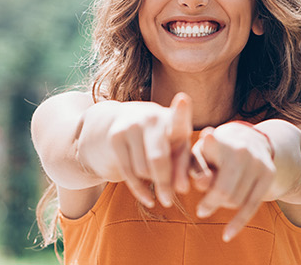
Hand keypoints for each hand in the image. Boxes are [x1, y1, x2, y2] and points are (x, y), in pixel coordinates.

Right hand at [76, 93, 193, 207]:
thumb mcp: (177, 149)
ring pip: (143, 170)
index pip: (178, 118)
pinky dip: (140, 190)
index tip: (183, 100)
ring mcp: (130, 126)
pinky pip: (128, 173)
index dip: (181, 111)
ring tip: (156, 178)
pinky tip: (148, 199)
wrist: (122, 122)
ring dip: (152, 181)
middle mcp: (151, 118)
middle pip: (158, 159)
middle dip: (164, 183)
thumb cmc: (162, 140)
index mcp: (172, 119)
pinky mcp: (115, 138)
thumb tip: (182, 189)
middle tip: (169, 201)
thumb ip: (185, 167)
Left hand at [190, 121, 275, 241]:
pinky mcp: (269, 174)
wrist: (250, 141)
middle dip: (210, 203)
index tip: (206, 147)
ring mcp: (258, 162)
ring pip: (236, 200)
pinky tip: (227, 235)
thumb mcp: (199, 154)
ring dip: (223, 206)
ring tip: (217, 201)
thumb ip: (195, 168)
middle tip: (201, 210)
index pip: (214, 148)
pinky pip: (252, 206)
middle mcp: (242, 149)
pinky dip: (238, 223)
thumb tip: (201, 183)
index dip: (209, 150)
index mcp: (220, 141)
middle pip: (223, 190)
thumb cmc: (214, 152)